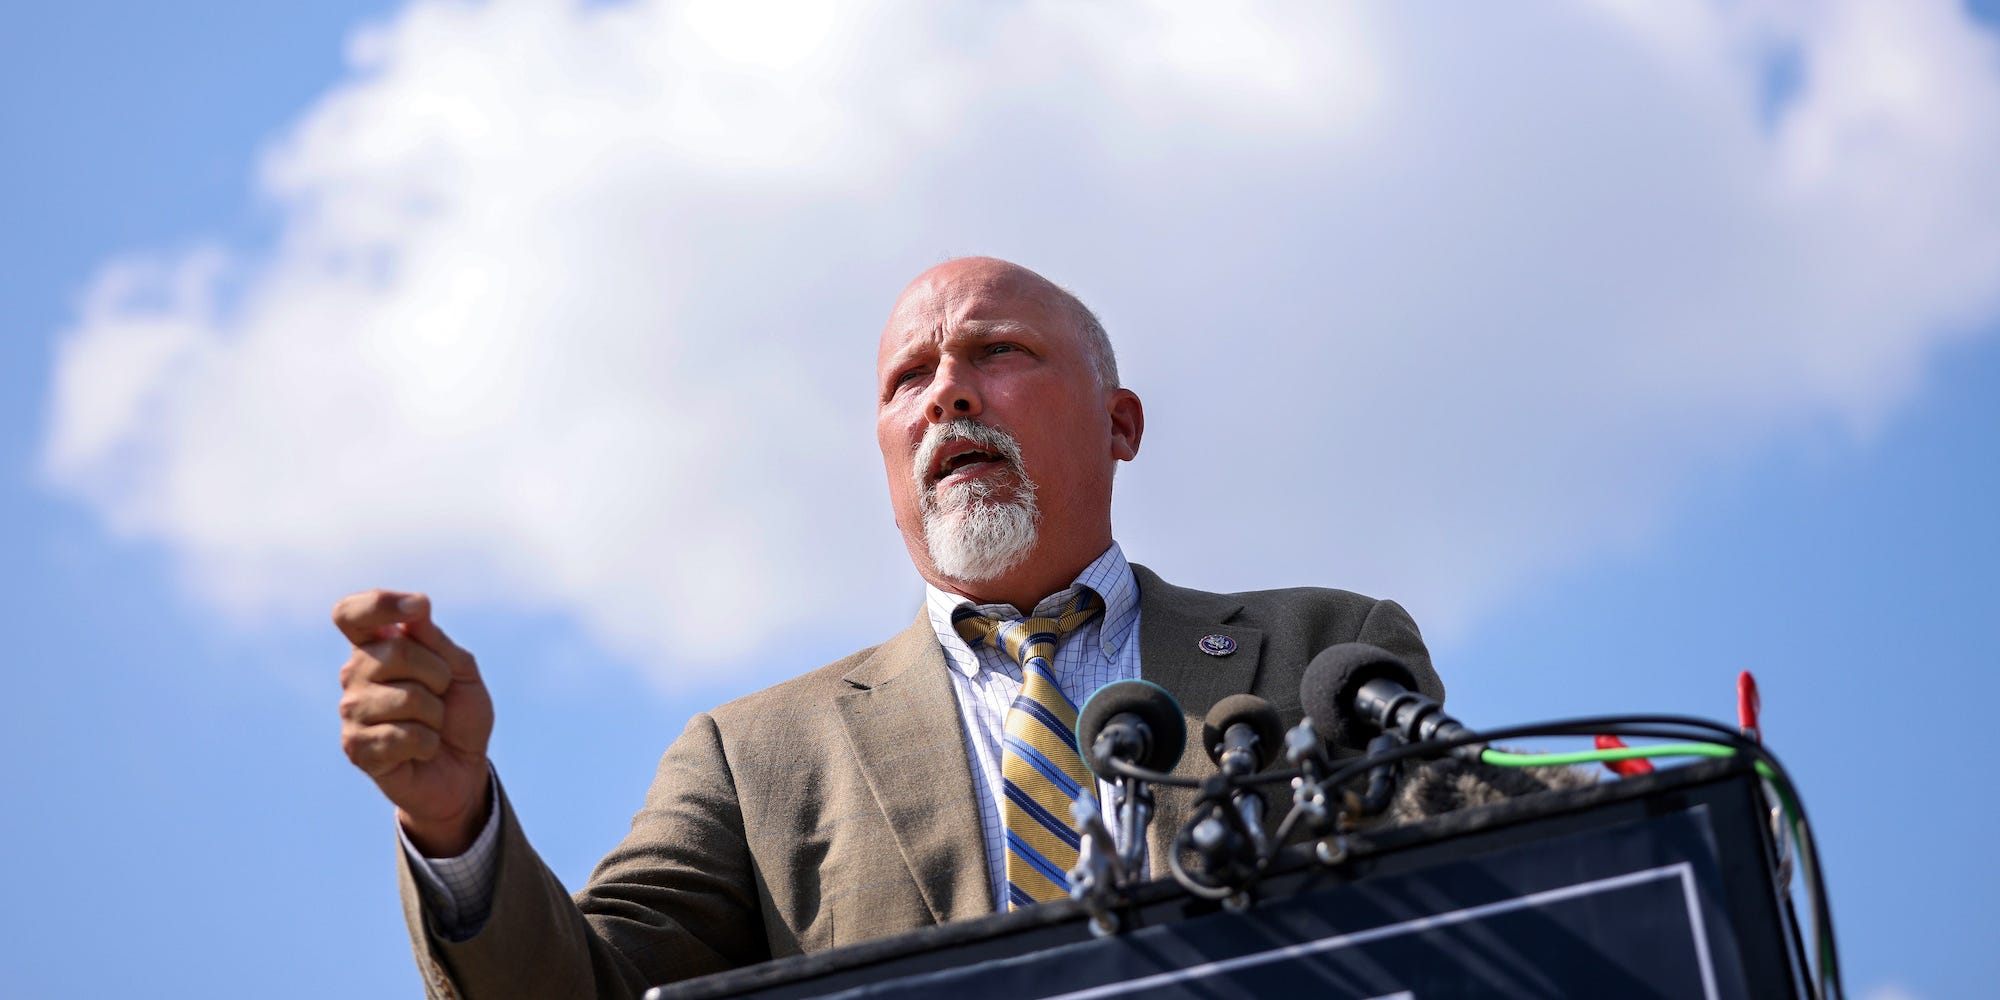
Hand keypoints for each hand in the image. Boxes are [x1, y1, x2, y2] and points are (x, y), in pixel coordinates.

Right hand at [335, 590, 493, 856]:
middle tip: (442, 693)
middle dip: (438, 672)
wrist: (463, 769)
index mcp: (375, 648)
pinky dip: (429, 742)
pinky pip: (407, 735)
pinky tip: (422, 749)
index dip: (380, 604)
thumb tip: (416, 612)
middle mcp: (354, 675)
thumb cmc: (458, 714)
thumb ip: (436, 641)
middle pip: (395, 651)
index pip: (351, 613)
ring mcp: (351, 712)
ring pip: (407, 696)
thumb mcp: (461, 670)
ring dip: (436, 713)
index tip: (419, 607)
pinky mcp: (357, 748)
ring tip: (431, 725)